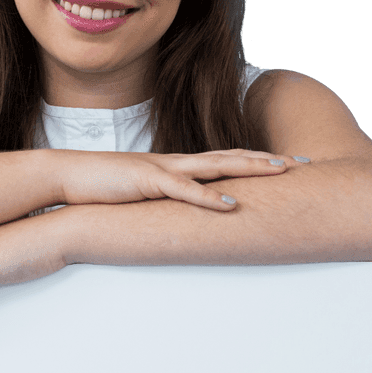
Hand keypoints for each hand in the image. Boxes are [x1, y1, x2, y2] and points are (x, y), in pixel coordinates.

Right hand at [58, 148, 307, 211]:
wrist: (68, 175)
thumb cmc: (104, 187)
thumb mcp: (144, 193)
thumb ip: (168, 200)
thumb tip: (187, 215)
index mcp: (179, 165)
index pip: (227, 160)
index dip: (259, 160)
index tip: (289, 164)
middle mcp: (178, 162)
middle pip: (232, 157)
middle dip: (268, 160)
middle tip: (303, 163)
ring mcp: (165, 169)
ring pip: (216, 166)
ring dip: (250, 168)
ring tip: (281, 172)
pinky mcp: (148, 182)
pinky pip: (184, 190)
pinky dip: (209, 197)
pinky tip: (232, 204)